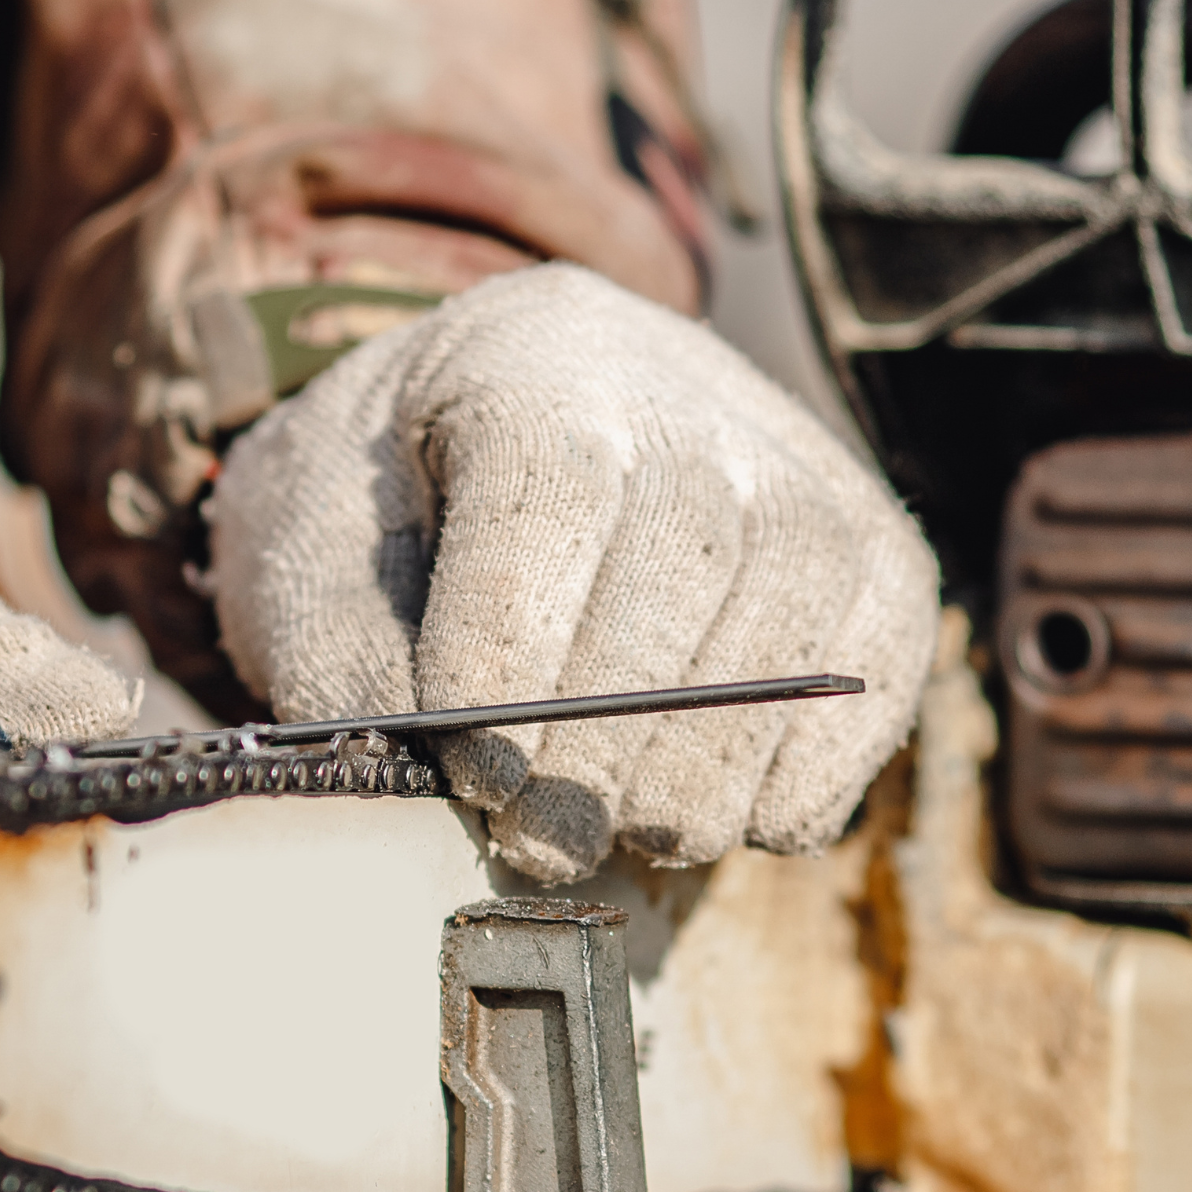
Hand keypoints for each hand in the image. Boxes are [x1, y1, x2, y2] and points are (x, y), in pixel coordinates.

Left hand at [207, 264, 938, 880]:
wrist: (461, 456)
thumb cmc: (380, 516)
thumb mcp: (312, 566)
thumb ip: (356, 663)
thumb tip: (444, 781)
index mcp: (525, 351)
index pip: (553, 483)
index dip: (519, 647)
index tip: (475, 772)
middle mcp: (676, 379)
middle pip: (693, 539)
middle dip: (616, 729)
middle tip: (544, 841)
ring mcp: (790, 454)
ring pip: (799, 586)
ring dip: (718, 752)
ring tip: (633, 836)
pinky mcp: (862, 541)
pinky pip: (879, 647)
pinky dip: (819, 757)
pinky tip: (739, 821)